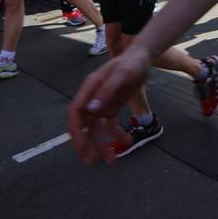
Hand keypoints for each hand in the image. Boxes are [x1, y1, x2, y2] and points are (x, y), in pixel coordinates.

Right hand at [67, 44, 153, 164]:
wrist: (143, 57)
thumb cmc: (132, 62)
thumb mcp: (121, 75)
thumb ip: (106, 92)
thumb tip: (91, 110)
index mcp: (89, 88)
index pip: (74, 113)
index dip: (75, 132)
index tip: (82, 148)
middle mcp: (92, 98)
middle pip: (82, 126)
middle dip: (86, 145)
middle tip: (93, 161)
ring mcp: (101, 104)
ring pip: (96, 130)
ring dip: (102, 146)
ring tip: (113, 161)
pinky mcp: (111, 107)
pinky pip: (110, 126)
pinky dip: (117, 135)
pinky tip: (128, 140)